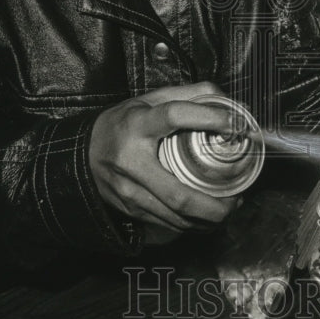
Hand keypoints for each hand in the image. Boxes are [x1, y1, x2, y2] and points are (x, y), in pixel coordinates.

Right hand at [88, 81, 241, 239]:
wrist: (82, 153)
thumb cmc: (122, 125)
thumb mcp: (148, 101)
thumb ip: (187, 95)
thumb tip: (225, 99)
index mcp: (137, 125)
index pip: (174, 116)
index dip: (208, 119)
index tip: (235, 125)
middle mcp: (131, 161)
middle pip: (178, 192)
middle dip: (214, 204)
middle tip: (237, 197)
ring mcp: (128, 190)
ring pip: (175, 215)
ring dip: (208, 218)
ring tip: (229, 208)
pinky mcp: (129, 209)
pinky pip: (166, 223)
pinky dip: (191, 224)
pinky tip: (206, 216)